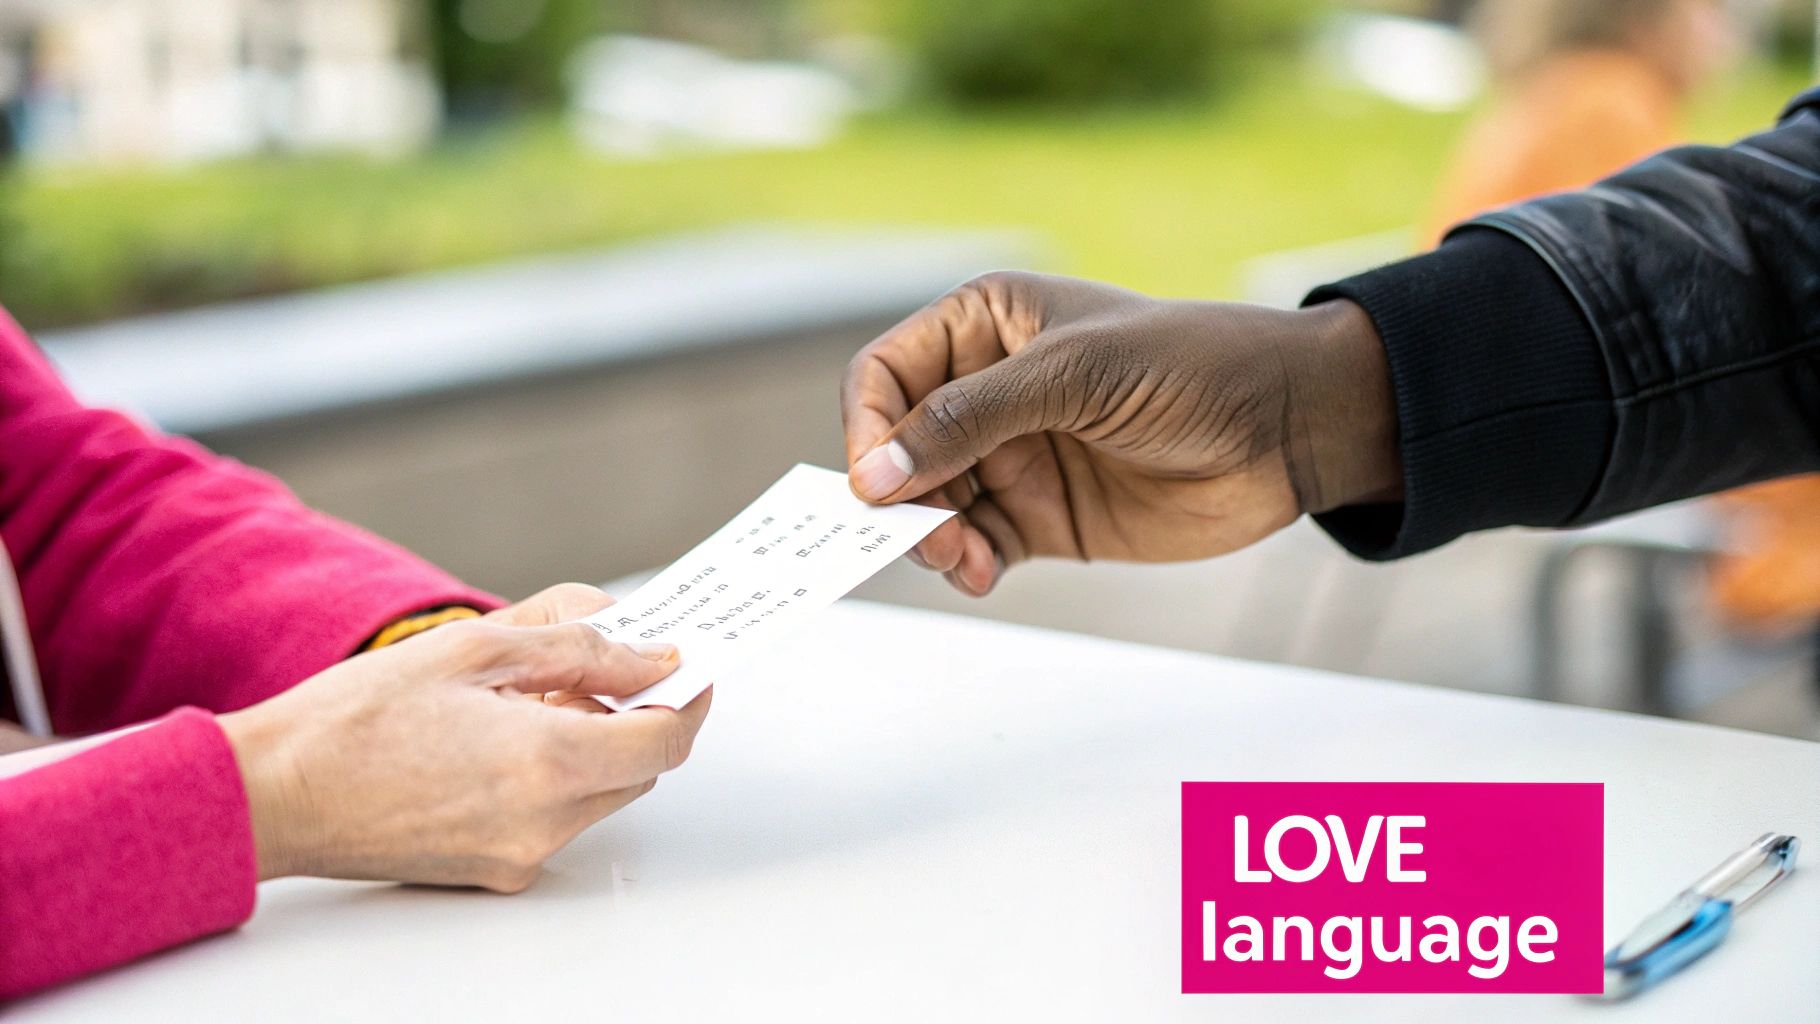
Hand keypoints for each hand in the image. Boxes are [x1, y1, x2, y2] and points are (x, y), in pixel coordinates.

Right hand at [220, 584, 709, 891]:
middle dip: (632, 712)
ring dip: (587, 742)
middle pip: (636, 767)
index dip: (689, 695)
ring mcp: (517, 856)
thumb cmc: (354, 718)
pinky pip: (552, 818)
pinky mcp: (490, 872)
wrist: (271, 794)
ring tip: (526, 694)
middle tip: (598, 661)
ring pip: (597, 792)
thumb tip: (649, 651)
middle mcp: (542, 823)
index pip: (667, 739)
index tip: (688, 663)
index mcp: (546, 762)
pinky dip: (549, 774)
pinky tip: (497, 735)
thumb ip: (578, 644)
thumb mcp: (476, 647)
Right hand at [842, 272, 1400, 594]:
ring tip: (962, 558)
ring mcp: (1013, 455)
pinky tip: (983, 573)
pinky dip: (966, 564)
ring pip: (931, 505)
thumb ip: (969, 419)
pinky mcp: (1043, 514)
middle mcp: (988, 389)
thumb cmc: (1191, 366)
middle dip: (899, 496)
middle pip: (898, 449)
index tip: (874, 484)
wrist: (1289, 427)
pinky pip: (977, 545)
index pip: (885, 375)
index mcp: (985, 326)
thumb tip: (876, 473)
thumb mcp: (1073, 375)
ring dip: (931, 538)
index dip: (867, 428)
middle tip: (926, 535)